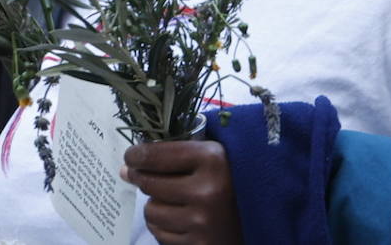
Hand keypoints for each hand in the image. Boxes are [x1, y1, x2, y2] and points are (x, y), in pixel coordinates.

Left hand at [121, 140, 242, 244]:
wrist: (263, 217)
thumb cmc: (233, 181)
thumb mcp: (215, 157)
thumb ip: (178, 155)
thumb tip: (128, 167)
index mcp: (213, 160)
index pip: (157, 155)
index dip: (137, 155)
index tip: (131, 157)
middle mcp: (207, 190)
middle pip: (150, 183)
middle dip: (144, 179)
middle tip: (143, 176)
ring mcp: (202, 221)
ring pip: (151, 211)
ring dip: (156, 205)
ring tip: (173, 201)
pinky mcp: (198, 244)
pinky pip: (159, 233)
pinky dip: (164, 226)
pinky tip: (181, 219)